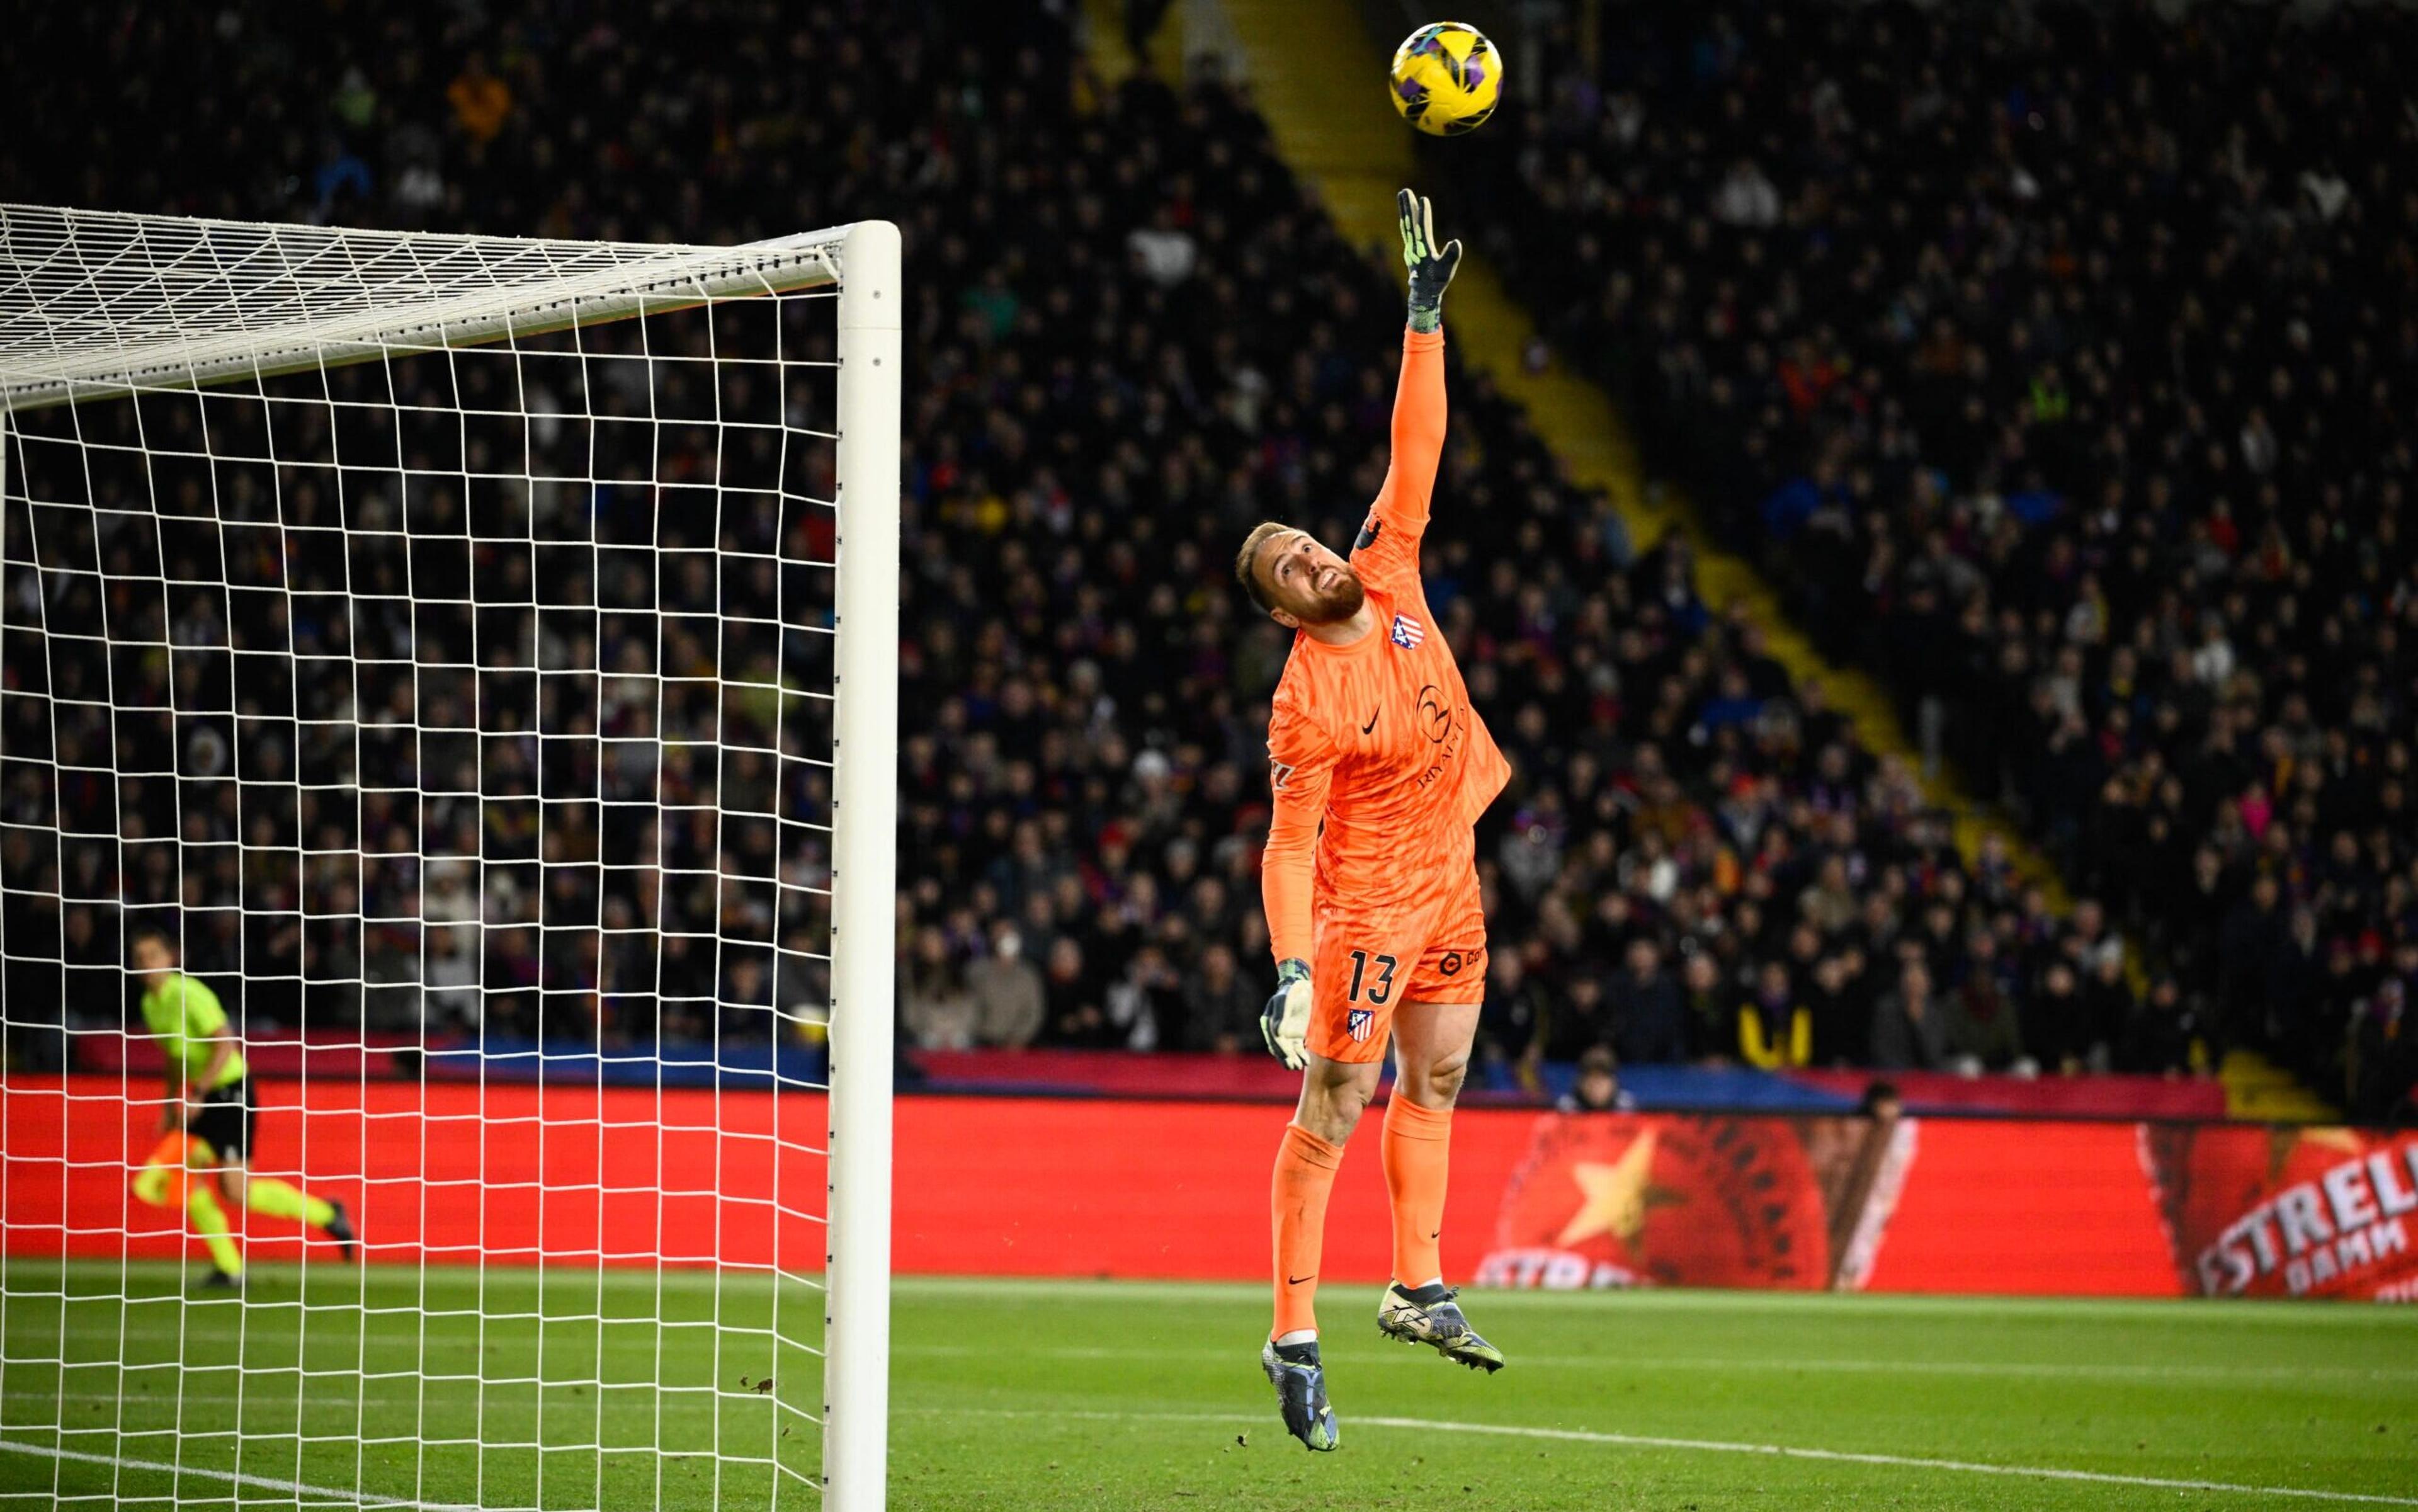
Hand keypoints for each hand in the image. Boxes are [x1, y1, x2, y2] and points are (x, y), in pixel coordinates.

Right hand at [1260, 958, 1313, 1070]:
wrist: (1300, 986)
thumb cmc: (1291, 991)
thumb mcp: (1286, 1000)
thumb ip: (1282, 1015)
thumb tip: (1279, 1033)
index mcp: (1268, 1021)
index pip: (1274, 1039)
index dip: (1281, 1049)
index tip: (1288, 1057)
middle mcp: (1275, 1029)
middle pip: (1279, 1047)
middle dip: (1286, 1058)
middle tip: (1292, 1066)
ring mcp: (1285, 1033)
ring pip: (1288, 1050)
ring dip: (1292, 1059)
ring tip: (1299, 1067)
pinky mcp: (1295, 1035)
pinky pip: (1296, 1048)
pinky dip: (1300, 1055)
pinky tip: (1306, 1061)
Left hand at [1397, 188, 1462, 332]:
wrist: (1422, 295)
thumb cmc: (1436, 283)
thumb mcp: (1446, 271)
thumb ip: (1451, 257)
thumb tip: (1456, 242)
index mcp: (1422, 249)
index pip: (1421, 228)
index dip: (1423, 214)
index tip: (1423, 199)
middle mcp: (1413, 246)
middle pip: (1409, 223)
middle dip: (1407, 206)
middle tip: (1404, 190)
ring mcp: (1410, 247)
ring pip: (1406, 225)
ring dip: (1405, 210)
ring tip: (1403, 195)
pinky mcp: (1410, 250)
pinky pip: (1407, 230)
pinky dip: (1406, 219)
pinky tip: (1407, 214)